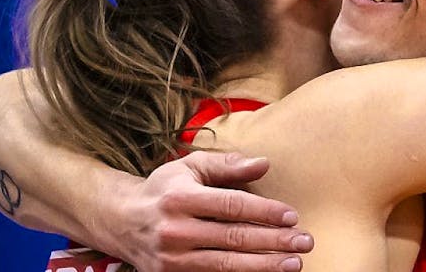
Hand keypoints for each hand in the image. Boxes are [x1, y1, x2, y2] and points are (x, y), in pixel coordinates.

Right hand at [107, 151, 313, 271]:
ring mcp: (171, 259)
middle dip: (274, 241)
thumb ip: (227, 165)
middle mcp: (174, 231)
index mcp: (181, 199)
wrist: (120, 221)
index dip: (265, 212)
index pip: (232, 206)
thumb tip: (264, 164)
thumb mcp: (190, 167)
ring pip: (226, 265)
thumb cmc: (164, 189)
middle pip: (234, 238)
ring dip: (264, 266)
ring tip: (294, 263)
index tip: (293, 216)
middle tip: (305, 242)